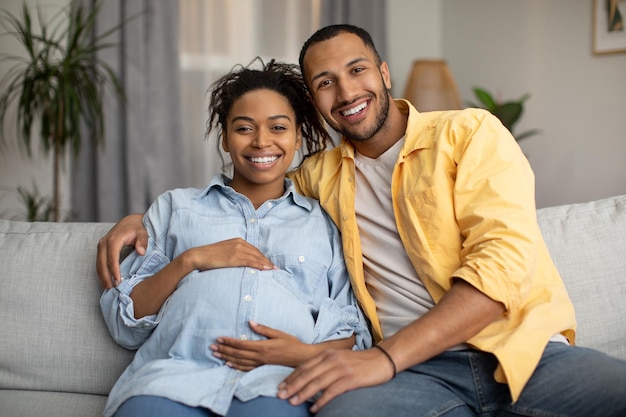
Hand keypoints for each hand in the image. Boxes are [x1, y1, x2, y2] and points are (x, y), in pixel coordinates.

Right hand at [96, 214, 146, 288]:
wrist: (131, 221)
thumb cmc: (138, 228)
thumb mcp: (143, 233)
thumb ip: (143, 242)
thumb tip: (141, 252)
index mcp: (114, 239)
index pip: (112, 258)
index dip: (114, 271)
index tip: (119, 281)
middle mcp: (104, 242)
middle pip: (102, 263)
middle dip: (106, 277)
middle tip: (112, 289)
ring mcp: (101, 245)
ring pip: (98, 264)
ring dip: (102, 277)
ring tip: (108, 288)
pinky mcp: (101, 248)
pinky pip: (99, 262)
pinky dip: (101, 272)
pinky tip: (105, 281)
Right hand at [188, 239, 276, 272]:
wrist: (197, 256)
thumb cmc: (210, 257)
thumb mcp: (225, 252)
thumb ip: (235, 255)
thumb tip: (243, 263)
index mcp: (238, 241)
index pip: (255, 250)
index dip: (263, 257)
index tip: (270, 264)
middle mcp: (239, 243)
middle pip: (257, 253)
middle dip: (267, 261)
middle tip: (276, 268)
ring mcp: (236, 249)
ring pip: (256, 257)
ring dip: (266, 264)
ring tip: (273, 270)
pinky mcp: (233, 257)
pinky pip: (250, 261)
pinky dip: (259, 265)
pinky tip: (265, 269)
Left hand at [211, 321, 311, 370]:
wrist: (301, 358)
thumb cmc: (292, 344)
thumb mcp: (278, 333)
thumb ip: (263, 329)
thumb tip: (250, 322)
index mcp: (263, 346)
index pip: (241, 344)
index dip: (229, 341)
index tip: (219, 339)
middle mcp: (259, 357)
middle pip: (237, 354)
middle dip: (223, 350)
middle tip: (212, 348)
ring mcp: (260, 364)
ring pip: (239, 362)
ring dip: (227, 358)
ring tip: (216, 356)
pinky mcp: (262, 368)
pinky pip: (246, 369)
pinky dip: (236, 367)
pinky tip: (229, 365)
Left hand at [277, 348, 394, 412]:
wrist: (381, 359)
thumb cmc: (360, 361)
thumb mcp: (339, 358)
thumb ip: (325, 365)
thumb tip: (309, 378)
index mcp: (327, 353)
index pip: (304, 366)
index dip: (291, 377)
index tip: (281, 386)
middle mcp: (332, 359)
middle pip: (307, 374)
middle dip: (292, 385)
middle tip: (280, 395)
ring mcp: (341, 369)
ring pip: (317, 383)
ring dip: (303, 393)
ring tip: (292, 402)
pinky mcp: (350, 379)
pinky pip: (331, 392)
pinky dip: (321, 400)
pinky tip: (314, 408)